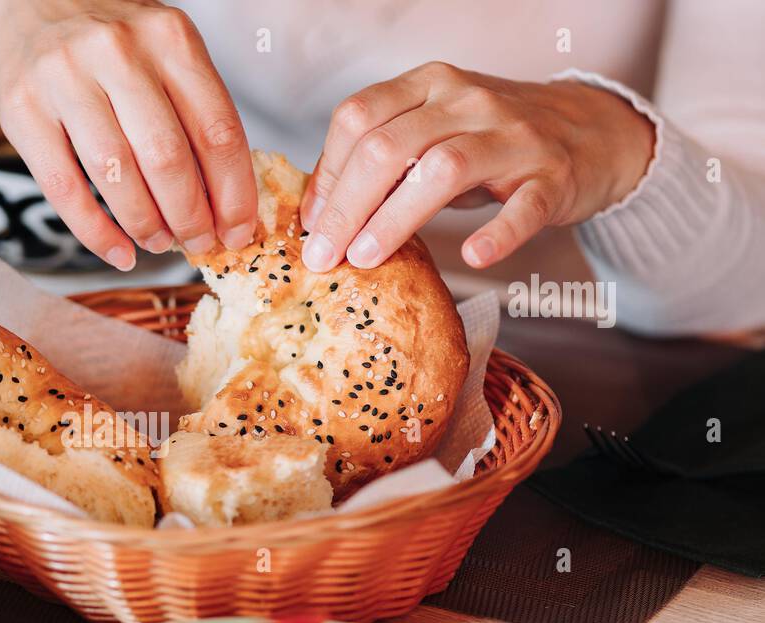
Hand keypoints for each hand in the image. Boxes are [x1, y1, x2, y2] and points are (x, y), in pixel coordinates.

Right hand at [0, 0, 256, 269]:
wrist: (30, 2)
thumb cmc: (112, 43)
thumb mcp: (165, 53)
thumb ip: (195, 113)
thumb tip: (226, 204)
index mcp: (169, 39)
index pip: (217, 131)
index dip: (234, 195)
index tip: (238, 232)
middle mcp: (118, 52)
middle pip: (167, 159)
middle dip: (191, 218)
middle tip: (198, 244)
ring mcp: (64, 78)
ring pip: (116, 177)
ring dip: (146, 226)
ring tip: (159, 242)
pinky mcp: (21, 109)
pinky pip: (64, 189)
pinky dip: (97, 234)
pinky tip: (119, 252)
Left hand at [298, 61, 655, 272]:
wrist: (591, 133)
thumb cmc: (492, 142)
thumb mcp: (432, 132)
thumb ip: (381, 161)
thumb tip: (317, 213)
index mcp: (428, 84)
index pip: (359, 117)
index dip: (326, 173)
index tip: (310, 224)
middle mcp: (467, 100)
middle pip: (389, 147)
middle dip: (346, 206)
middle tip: (323, 256)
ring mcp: (513, 136)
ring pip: (442, 169)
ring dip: (395, 218)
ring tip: (366, 258)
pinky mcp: (553, 175)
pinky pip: (523, 205)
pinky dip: (497, 233)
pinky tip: (473, 256)